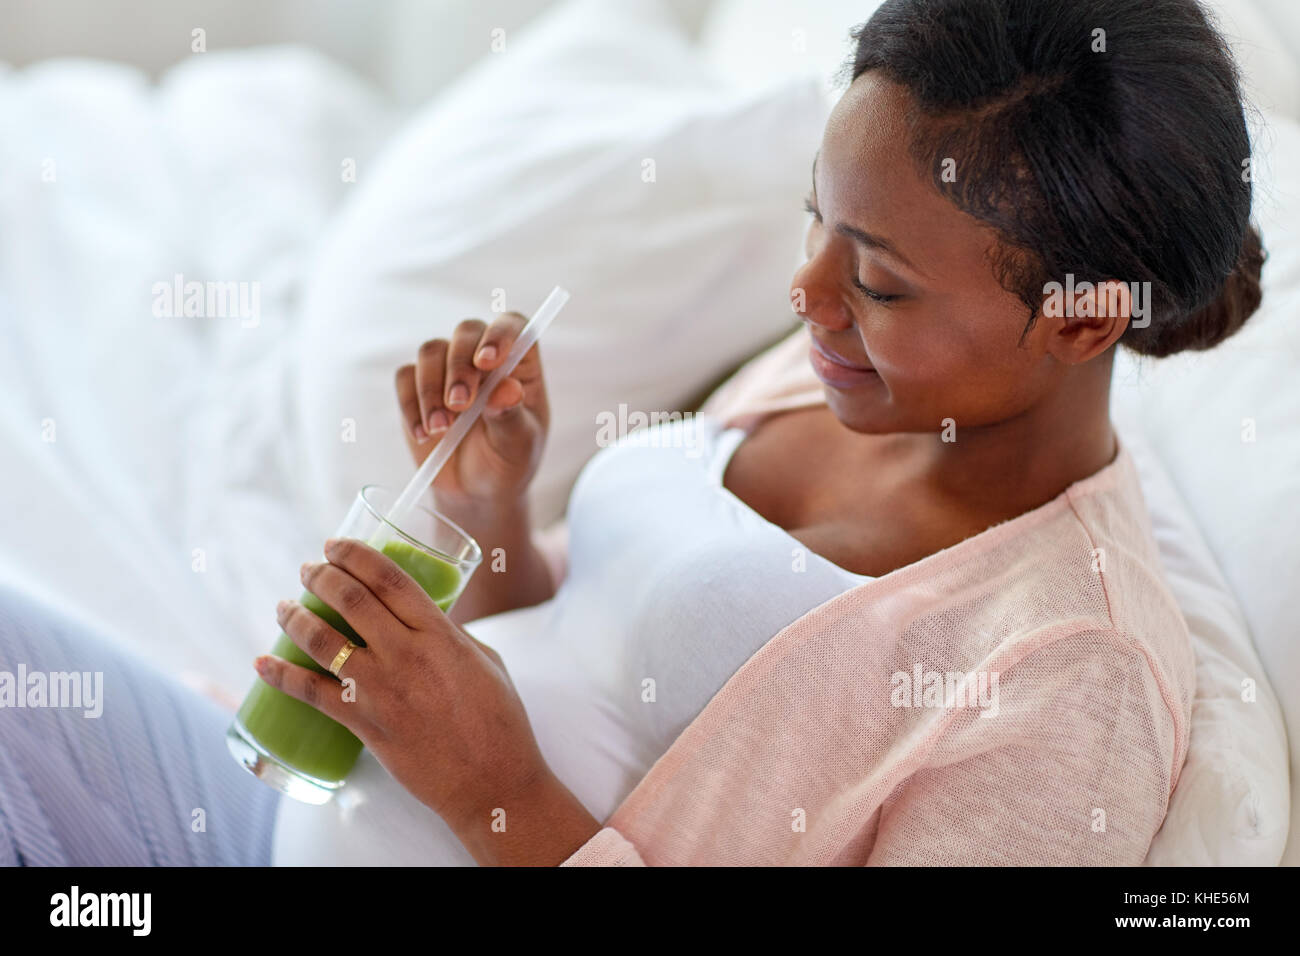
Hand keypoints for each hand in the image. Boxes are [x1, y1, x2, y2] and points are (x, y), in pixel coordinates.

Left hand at [255, 536, 599, 862]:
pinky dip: (281, 675)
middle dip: (320, 576)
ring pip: (323, 641)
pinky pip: (312, 694)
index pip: (390, 579)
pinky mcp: (366, 725)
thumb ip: (451, 636)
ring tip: (284, 606)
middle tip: (308, 569)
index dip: (356, 555)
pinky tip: (262, 663)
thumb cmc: (500, 722)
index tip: (335, 545)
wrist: (494, 784)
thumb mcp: (487, 662)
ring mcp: (383, 691)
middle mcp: (408, 656)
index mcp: (442, 635)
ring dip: (295, 616)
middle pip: (350, 600)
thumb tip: (420, 620)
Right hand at [394, 313, 549, 508]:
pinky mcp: (417, 386)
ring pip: (431, 351)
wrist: (476, 490)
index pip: (513, 325)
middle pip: (466, 332)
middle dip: (459, 367)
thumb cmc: (508, 461)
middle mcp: (483, 356)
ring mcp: (448, 368)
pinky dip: (410, 404)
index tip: (487, 362)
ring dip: (431, 389)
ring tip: (441, 429)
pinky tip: (424, 434)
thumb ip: (512, 416)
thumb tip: (508, 389)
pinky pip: (405, 377)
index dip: (499, 335)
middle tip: (459, 404)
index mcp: (520, 363)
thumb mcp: (518, 445)